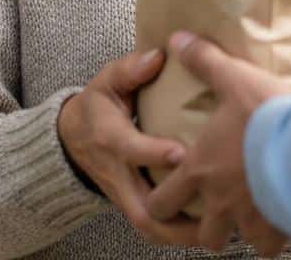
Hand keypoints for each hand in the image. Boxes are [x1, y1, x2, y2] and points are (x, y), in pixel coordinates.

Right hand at [57, 48, 199, 247]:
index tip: (182, 152)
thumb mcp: (108, 80)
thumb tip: (158, 56)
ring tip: (217, 229)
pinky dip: (178, 233)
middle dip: (176, 216)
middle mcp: (116, 173)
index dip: (154, 153)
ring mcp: (124, 194)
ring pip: (150, 226)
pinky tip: (209, 226)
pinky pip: (154, 225)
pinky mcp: (132, 203)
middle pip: (142, 208)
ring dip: (181, 234)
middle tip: (212, 213)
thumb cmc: (98, 104)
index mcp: (110, 138)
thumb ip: (131, 69)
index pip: (131, 150)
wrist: (72, 137)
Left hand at [145, 31, 290, 256]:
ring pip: (239, 242)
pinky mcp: (281, 224)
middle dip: (204, 227)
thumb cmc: (266, 114)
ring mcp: (252, 217)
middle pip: (203, 234)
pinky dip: (274, 235)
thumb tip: (177, 40)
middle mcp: (222, 201)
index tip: (165, 198)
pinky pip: (274, 244)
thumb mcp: (232, 77)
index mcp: (200, 169)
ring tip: (249, 215)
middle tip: (212, 212)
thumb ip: (203, 60)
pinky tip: (281, 218)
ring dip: (241, 232)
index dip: (159, 204)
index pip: (163, 201)